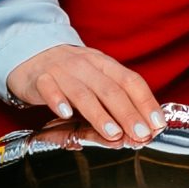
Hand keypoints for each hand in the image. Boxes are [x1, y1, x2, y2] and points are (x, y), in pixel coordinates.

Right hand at [7, 44, 165, 142]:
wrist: (31, 53)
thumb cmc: (71, 72)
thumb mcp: (98, 78)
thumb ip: (117, 99)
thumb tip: (143, 125)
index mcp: (105, 65)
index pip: (131, 81)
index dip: (146, 102)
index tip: (157, 124)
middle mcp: (86, 66)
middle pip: (111, 90)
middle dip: (128, 113)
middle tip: (140, 134)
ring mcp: (62, 71)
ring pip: (83, 93)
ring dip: (99, 114)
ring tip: (113, 133)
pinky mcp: (39, 78)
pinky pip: (49, 88)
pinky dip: (57, 100)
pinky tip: (66, 114)